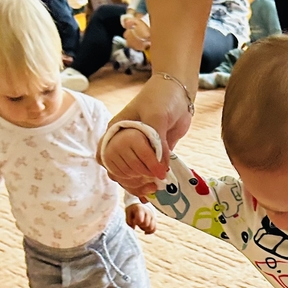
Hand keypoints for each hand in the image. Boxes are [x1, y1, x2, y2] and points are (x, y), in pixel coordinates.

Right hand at [100, 74, 193, 196]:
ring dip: (140, 185)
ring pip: (129, 176)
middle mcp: (123, 142)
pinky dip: (147, 185)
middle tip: (155, 179)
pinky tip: (153, 192)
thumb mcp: (157, 115)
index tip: (145, 170)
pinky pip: (144, 175)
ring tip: (155, 187)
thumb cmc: (162, 98)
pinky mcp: (151, 157)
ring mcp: (137, 151)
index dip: (121, 167)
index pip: (107, 155)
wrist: (179, 94)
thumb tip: (162, 168)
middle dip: (136, 178)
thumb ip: (157, 142)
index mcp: (116, 130)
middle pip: (119, 170)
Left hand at [126, 202, 156, 233]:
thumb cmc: (133, 210)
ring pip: (151, 227)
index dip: (136, 222)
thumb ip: (129, 221)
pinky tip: (145, 231)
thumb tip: (133, 227)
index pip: (140, 219)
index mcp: (140, 209)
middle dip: (141, 226)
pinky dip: (150, 231)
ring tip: (142, 226)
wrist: (140, 206)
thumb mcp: (128, 213)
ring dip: (145, 229)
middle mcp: (148, 212)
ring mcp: (152, 216)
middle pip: (146, 224)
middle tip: (138, 223)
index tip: (133, 221)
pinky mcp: (154, 220)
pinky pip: (154, 228)